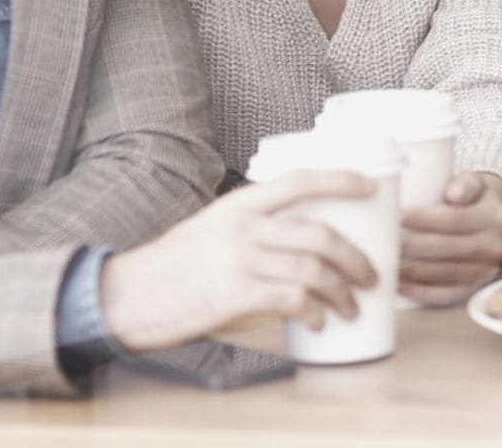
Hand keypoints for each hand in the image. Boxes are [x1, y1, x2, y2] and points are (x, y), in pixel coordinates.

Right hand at [100, 170, 378, 351]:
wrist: (128, 296)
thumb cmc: (174, 264)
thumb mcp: (213, 227)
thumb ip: (253, 226)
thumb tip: (301, 238)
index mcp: (239, 204)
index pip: (300, 180)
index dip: (340, 180)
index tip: (370, 187)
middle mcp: (244, 227)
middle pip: (319, 234)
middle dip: (355, 257)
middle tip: (372, 275)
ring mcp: (241, 261)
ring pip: (313, 270)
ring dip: (341, 292)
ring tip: (351, 305)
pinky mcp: (236, 296)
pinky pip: (292, 300)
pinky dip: (314, 312)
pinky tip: (318, 322)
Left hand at [398, 171, 501, 305]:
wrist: (494, 223)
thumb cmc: (473, 199)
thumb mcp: (475, 183)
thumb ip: (466, 183)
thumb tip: (453, 194)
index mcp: (493, 217)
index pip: (454, 219)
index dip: (424, 218)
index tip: (398, 215)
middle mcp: (494, 246)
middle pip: (446, 248)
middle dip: (412, 245)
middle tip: (386, 241)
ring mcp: (487, 271)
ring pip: (444, 273)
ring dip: (413, 271)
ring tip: (387, 262)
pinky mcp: (475, 289)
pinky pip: (447, 295)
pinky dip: (423, 293)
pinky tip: (401, 286)